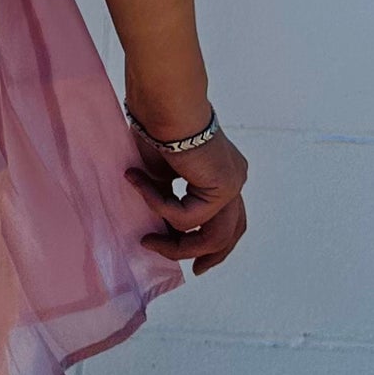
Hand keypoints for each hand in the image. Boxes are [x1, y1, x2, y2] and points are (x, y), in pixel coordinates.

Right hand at [125, 124, 248, 275]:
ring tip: (147, 240)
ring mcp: (232, 184)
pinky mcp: (222, 188)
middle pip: (231, 233)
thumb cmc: (157, 126)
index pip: (230, 217)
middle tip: (191, 271)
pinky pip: (185, 217)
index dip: (216, 242)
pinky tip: (139, 182)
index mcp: (224, 172)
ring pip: (212, 236)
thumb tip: (159, 227)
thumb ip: (168, 197)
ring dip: (175, 244)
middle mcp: (234, 179)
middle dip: (209, 255)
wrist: (164, 103)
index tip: (198, 261)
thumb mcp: (162, 173)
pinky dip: (157, 205)